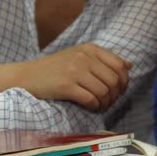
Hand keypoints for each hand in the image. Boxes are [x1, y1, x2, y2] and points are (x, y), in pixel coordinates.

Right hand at [14, 43, 131, 110]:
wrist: (27, 76)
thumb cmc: (56, 69)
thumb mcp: (81, 57)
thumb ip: (104, 60)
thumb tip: (129, 65)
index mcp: (90, 49)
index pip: (119, 66)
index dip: (124, 81)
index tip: (120, 90)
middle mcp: (83, 57)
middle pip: (114, 81)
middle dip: (115, 95)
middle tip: (108, 101)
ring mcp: (74, 70)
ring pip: (104, 92)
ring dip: (105, 103)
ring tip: (99, 105)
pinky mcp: (66, 85)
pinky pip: (91, 100)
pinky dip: (95, 107)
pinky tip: (91, 107)